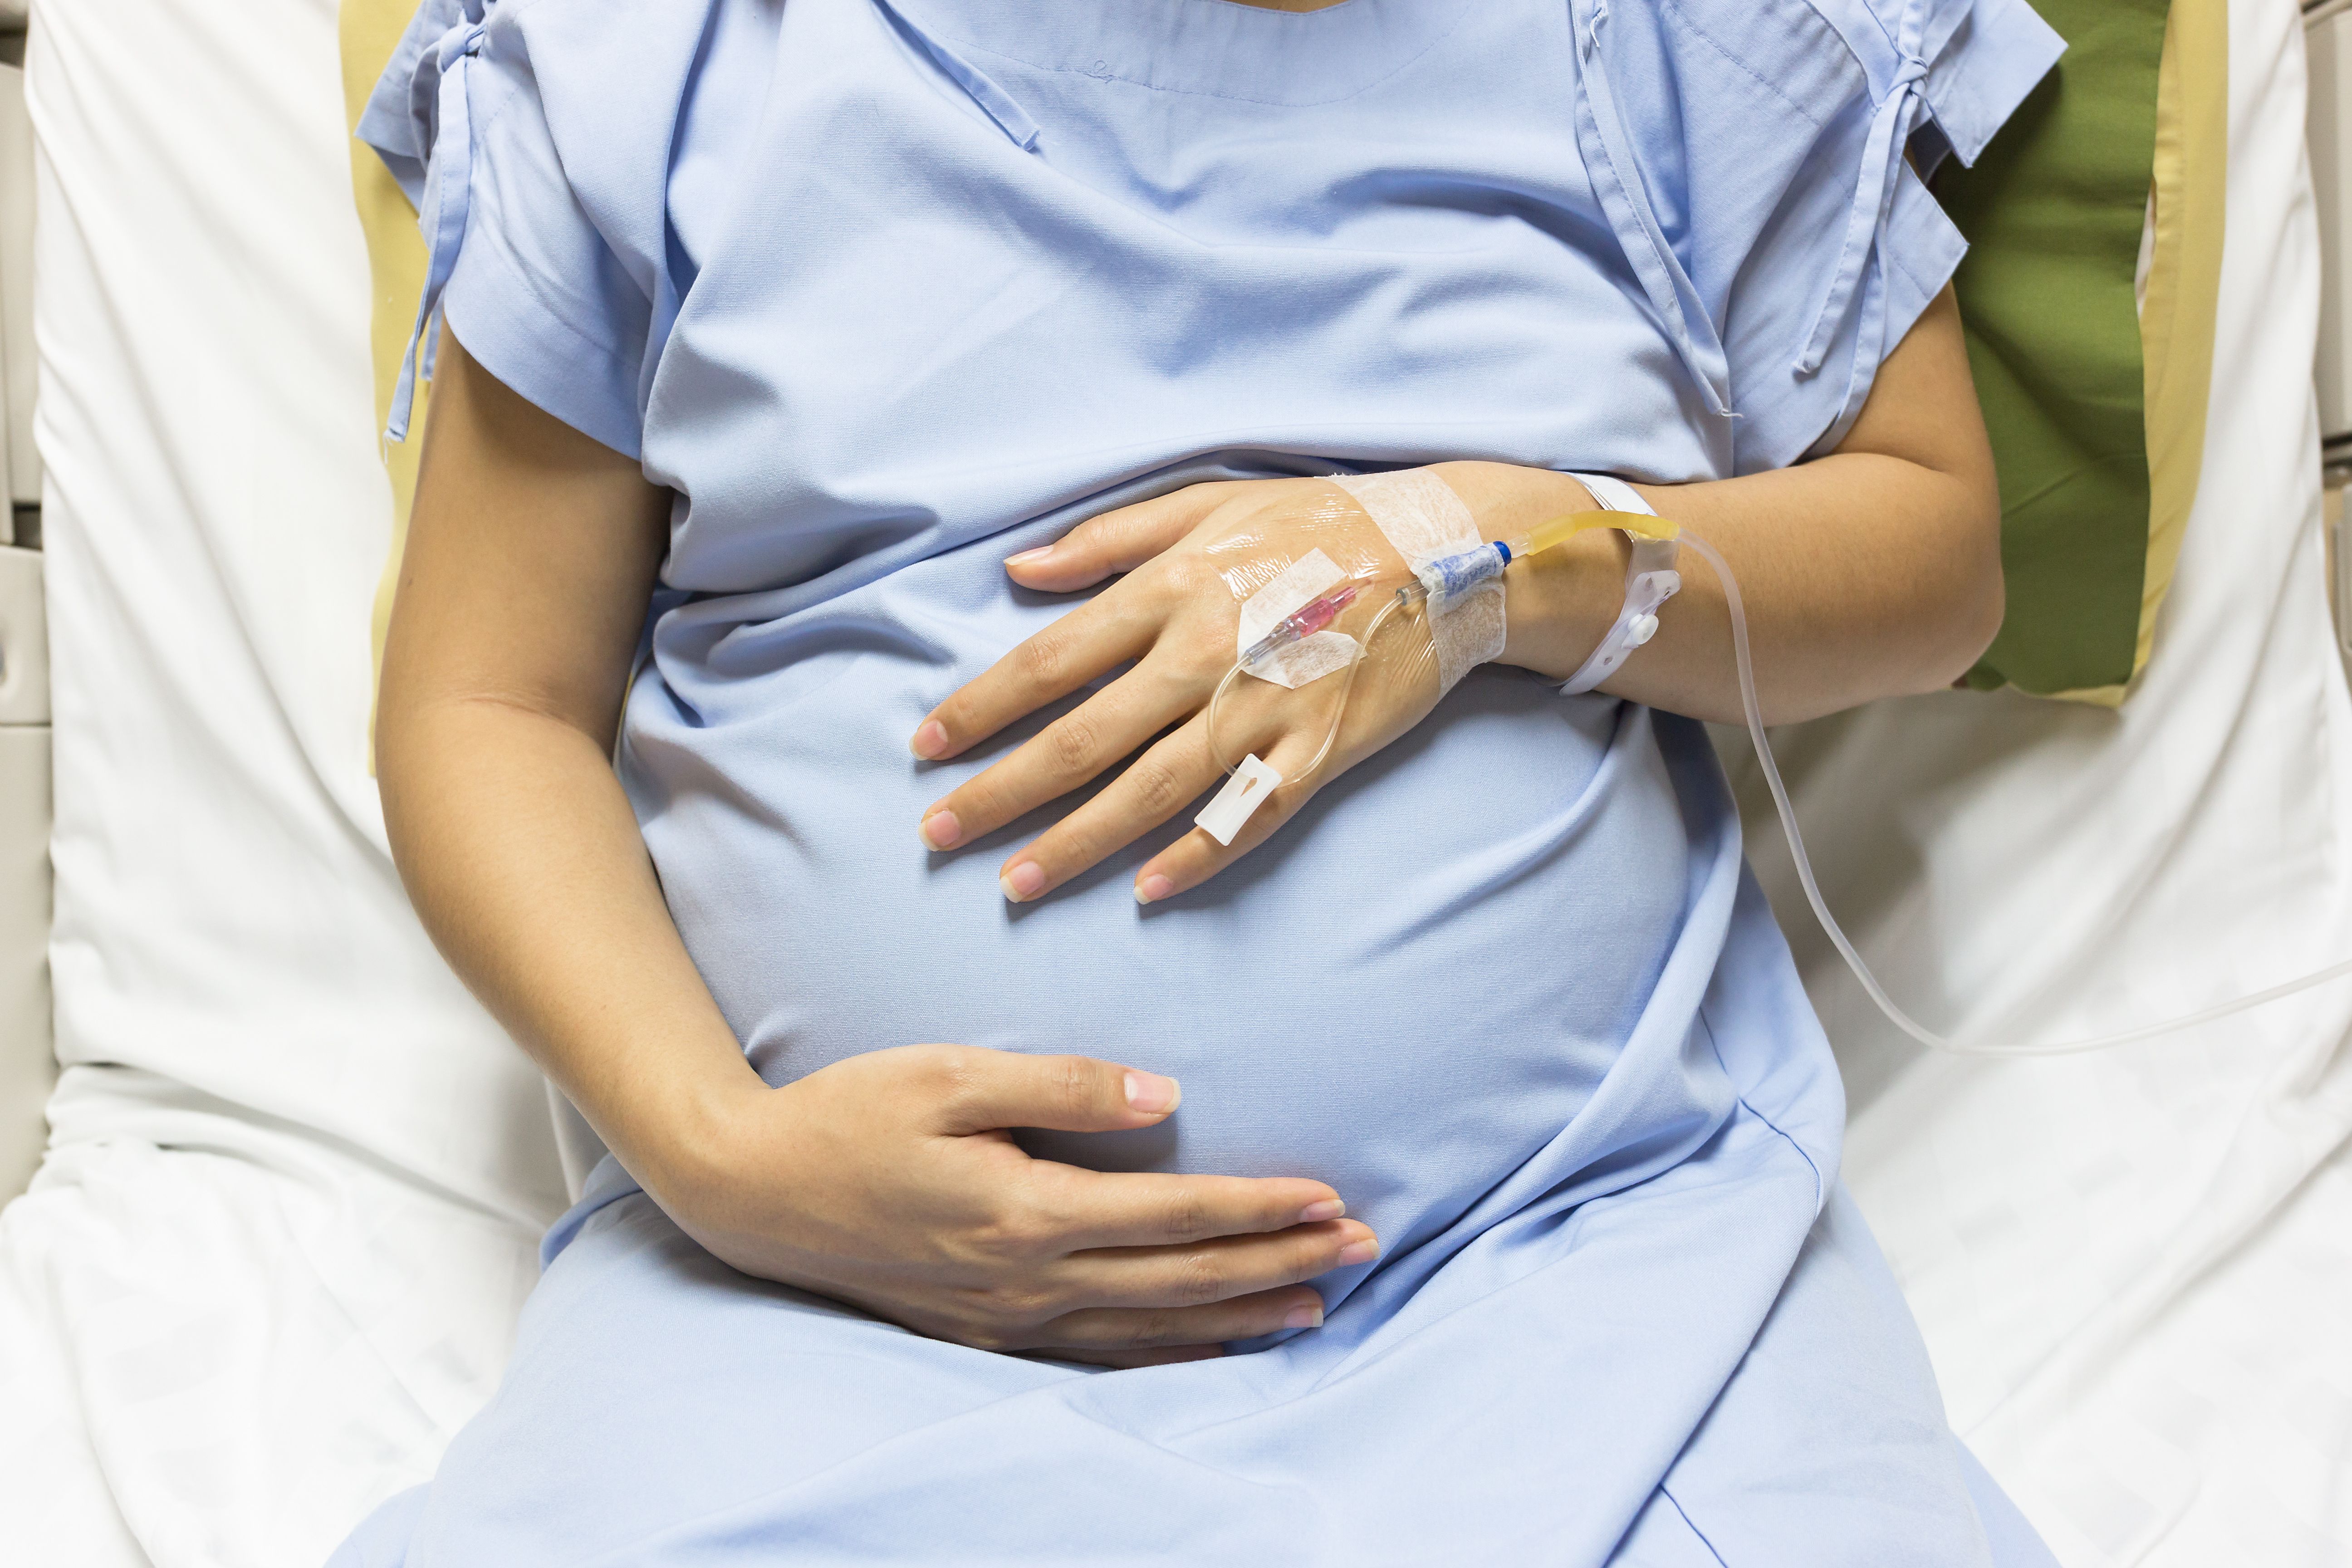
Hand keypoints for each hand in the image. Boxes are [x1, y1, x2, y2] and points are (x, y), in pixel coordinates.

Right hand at [651, 1044, 1377, 1366]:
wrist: (752, 1191)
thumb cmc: (849, 1116)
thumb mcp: (949, 1074)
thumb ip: (1063, 1086)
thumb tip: (1167, 1099)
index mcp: (1026, 1209)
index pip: (1174, 1214)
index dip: (1259, 1208)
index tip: (1330, 1199)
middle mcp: (1027, 1278)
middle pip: (1181, 1279)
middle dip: (1279, 1264)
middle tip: (1362, 1248)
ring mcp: (1006, 1317)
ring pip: (1151, 1329)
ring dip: (1239, 1316)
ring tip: (1316, 1306)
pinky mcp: (984, 1331)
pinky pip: (1100, 1354)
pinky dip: (1168, 1354)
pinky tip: (1210, 1346)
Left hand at [909, 476, 1444, 903]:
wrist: (1452, 552)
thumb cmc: (1320, 521)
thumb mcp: (1208, 504)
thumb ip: (1109, 540)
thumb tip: (1018, 570)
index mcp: (1171, 589)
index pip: (1049, 661)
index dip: (980, 708)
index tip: (925, 747)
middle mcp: (1205, 654)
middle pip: (1082, 740)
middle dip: (1001, 793)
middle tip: (938, 834)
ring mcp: (1264, 710)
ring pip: (1150, 792)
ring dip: (1077, 844)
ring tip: (1015, 884)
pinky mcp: (1318, 752)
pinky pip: (1246, 817)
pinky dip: (1197, 856)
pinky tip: (1148, 891)